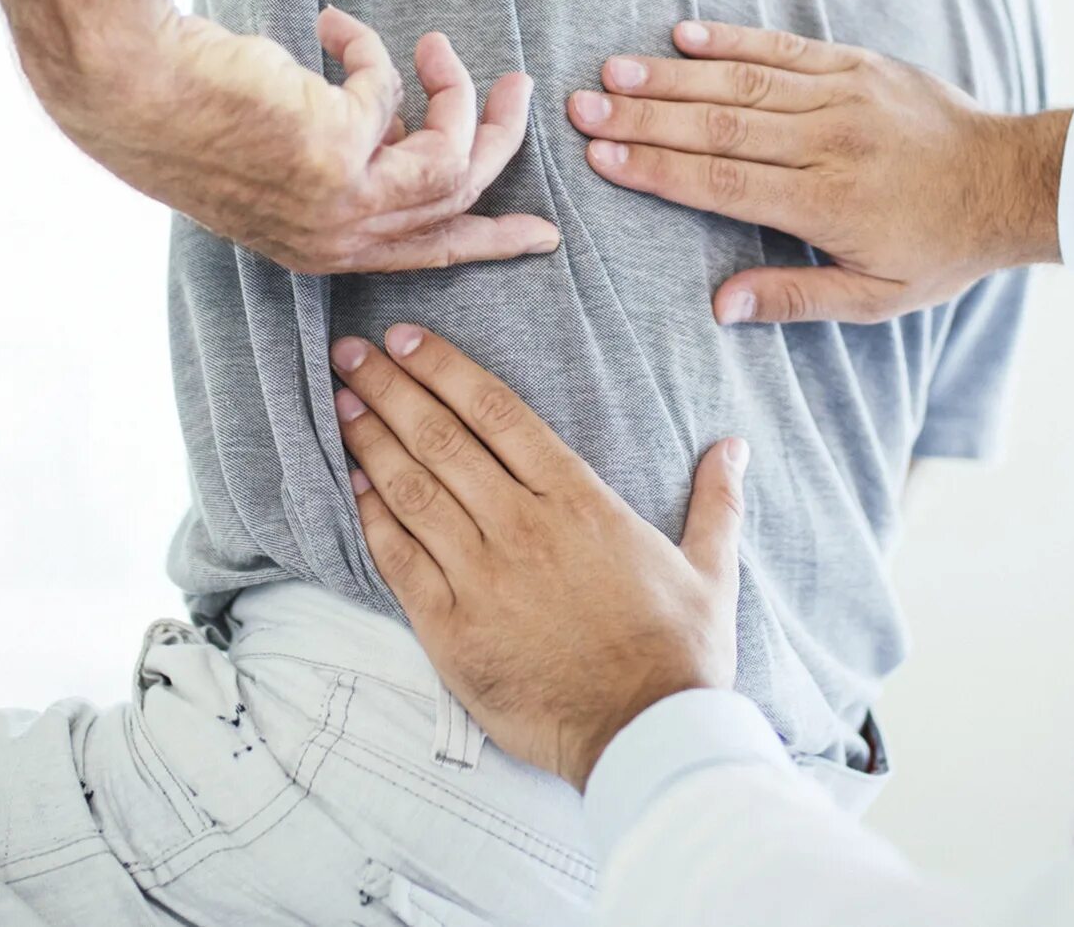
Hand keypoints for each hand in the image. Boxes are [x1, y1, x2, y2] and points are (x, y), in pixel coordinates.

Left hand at [42, 6, 560, 273]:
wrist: (132, 89)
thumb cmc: (191, 113)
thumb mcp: (284, 156)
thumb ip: (349, 157)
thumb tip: (399, 123)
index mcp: (322, 249)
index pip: (428, 254)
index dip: (491, 241)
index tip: (542, 235)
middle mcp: (338, 238)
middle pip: (459, 200)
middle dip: (501, 141)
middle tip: (519, 88)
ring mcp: (342, 201)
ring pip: (451, 155)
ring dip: (457, 90)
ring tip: (437, 43)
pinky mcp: (342, 150)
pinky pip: (390, 88)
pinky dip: (368, 48)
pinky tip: (329, 24)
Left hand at [328, 324, 746, 790]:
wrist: (646, 735)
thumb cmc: (679, 654)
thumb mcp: (711, 569)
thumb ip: (716, 501)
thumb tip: (733, 446)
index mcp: (578, 500)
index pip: (497, 412)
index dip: (444, 368)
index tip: (405, 339)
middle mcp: (522, 526)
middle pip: (442, 438)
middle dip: (389, 388)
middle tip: (350, 353)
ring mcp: (482, 575)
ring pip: (413, 489)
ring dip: (371, 440)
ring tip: (339, 402)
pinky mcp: (451, 628)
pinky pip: (399, 558)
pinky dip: (371, 516)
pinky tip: (350, 483)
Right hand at [567, 20, 1071, 323]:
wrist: (1013, 181)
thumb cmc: (940, 248)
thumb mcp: (875, 298)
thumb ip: (794, 300)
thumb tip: (718, 306)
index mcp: (826, 203)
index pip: (722, 183)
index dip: (657, 169)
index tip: (601, 157)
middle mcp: (828, 141)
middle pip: (718, 125)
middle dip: (643, 116)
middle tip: (580, 107)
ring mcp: (843, 95)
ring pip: (742, 80)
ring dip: (671, 75)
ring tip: (611, 70)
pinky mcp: (857, 64)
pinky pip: (784, 46)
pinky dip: (732, 38)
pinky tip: (682, 33)